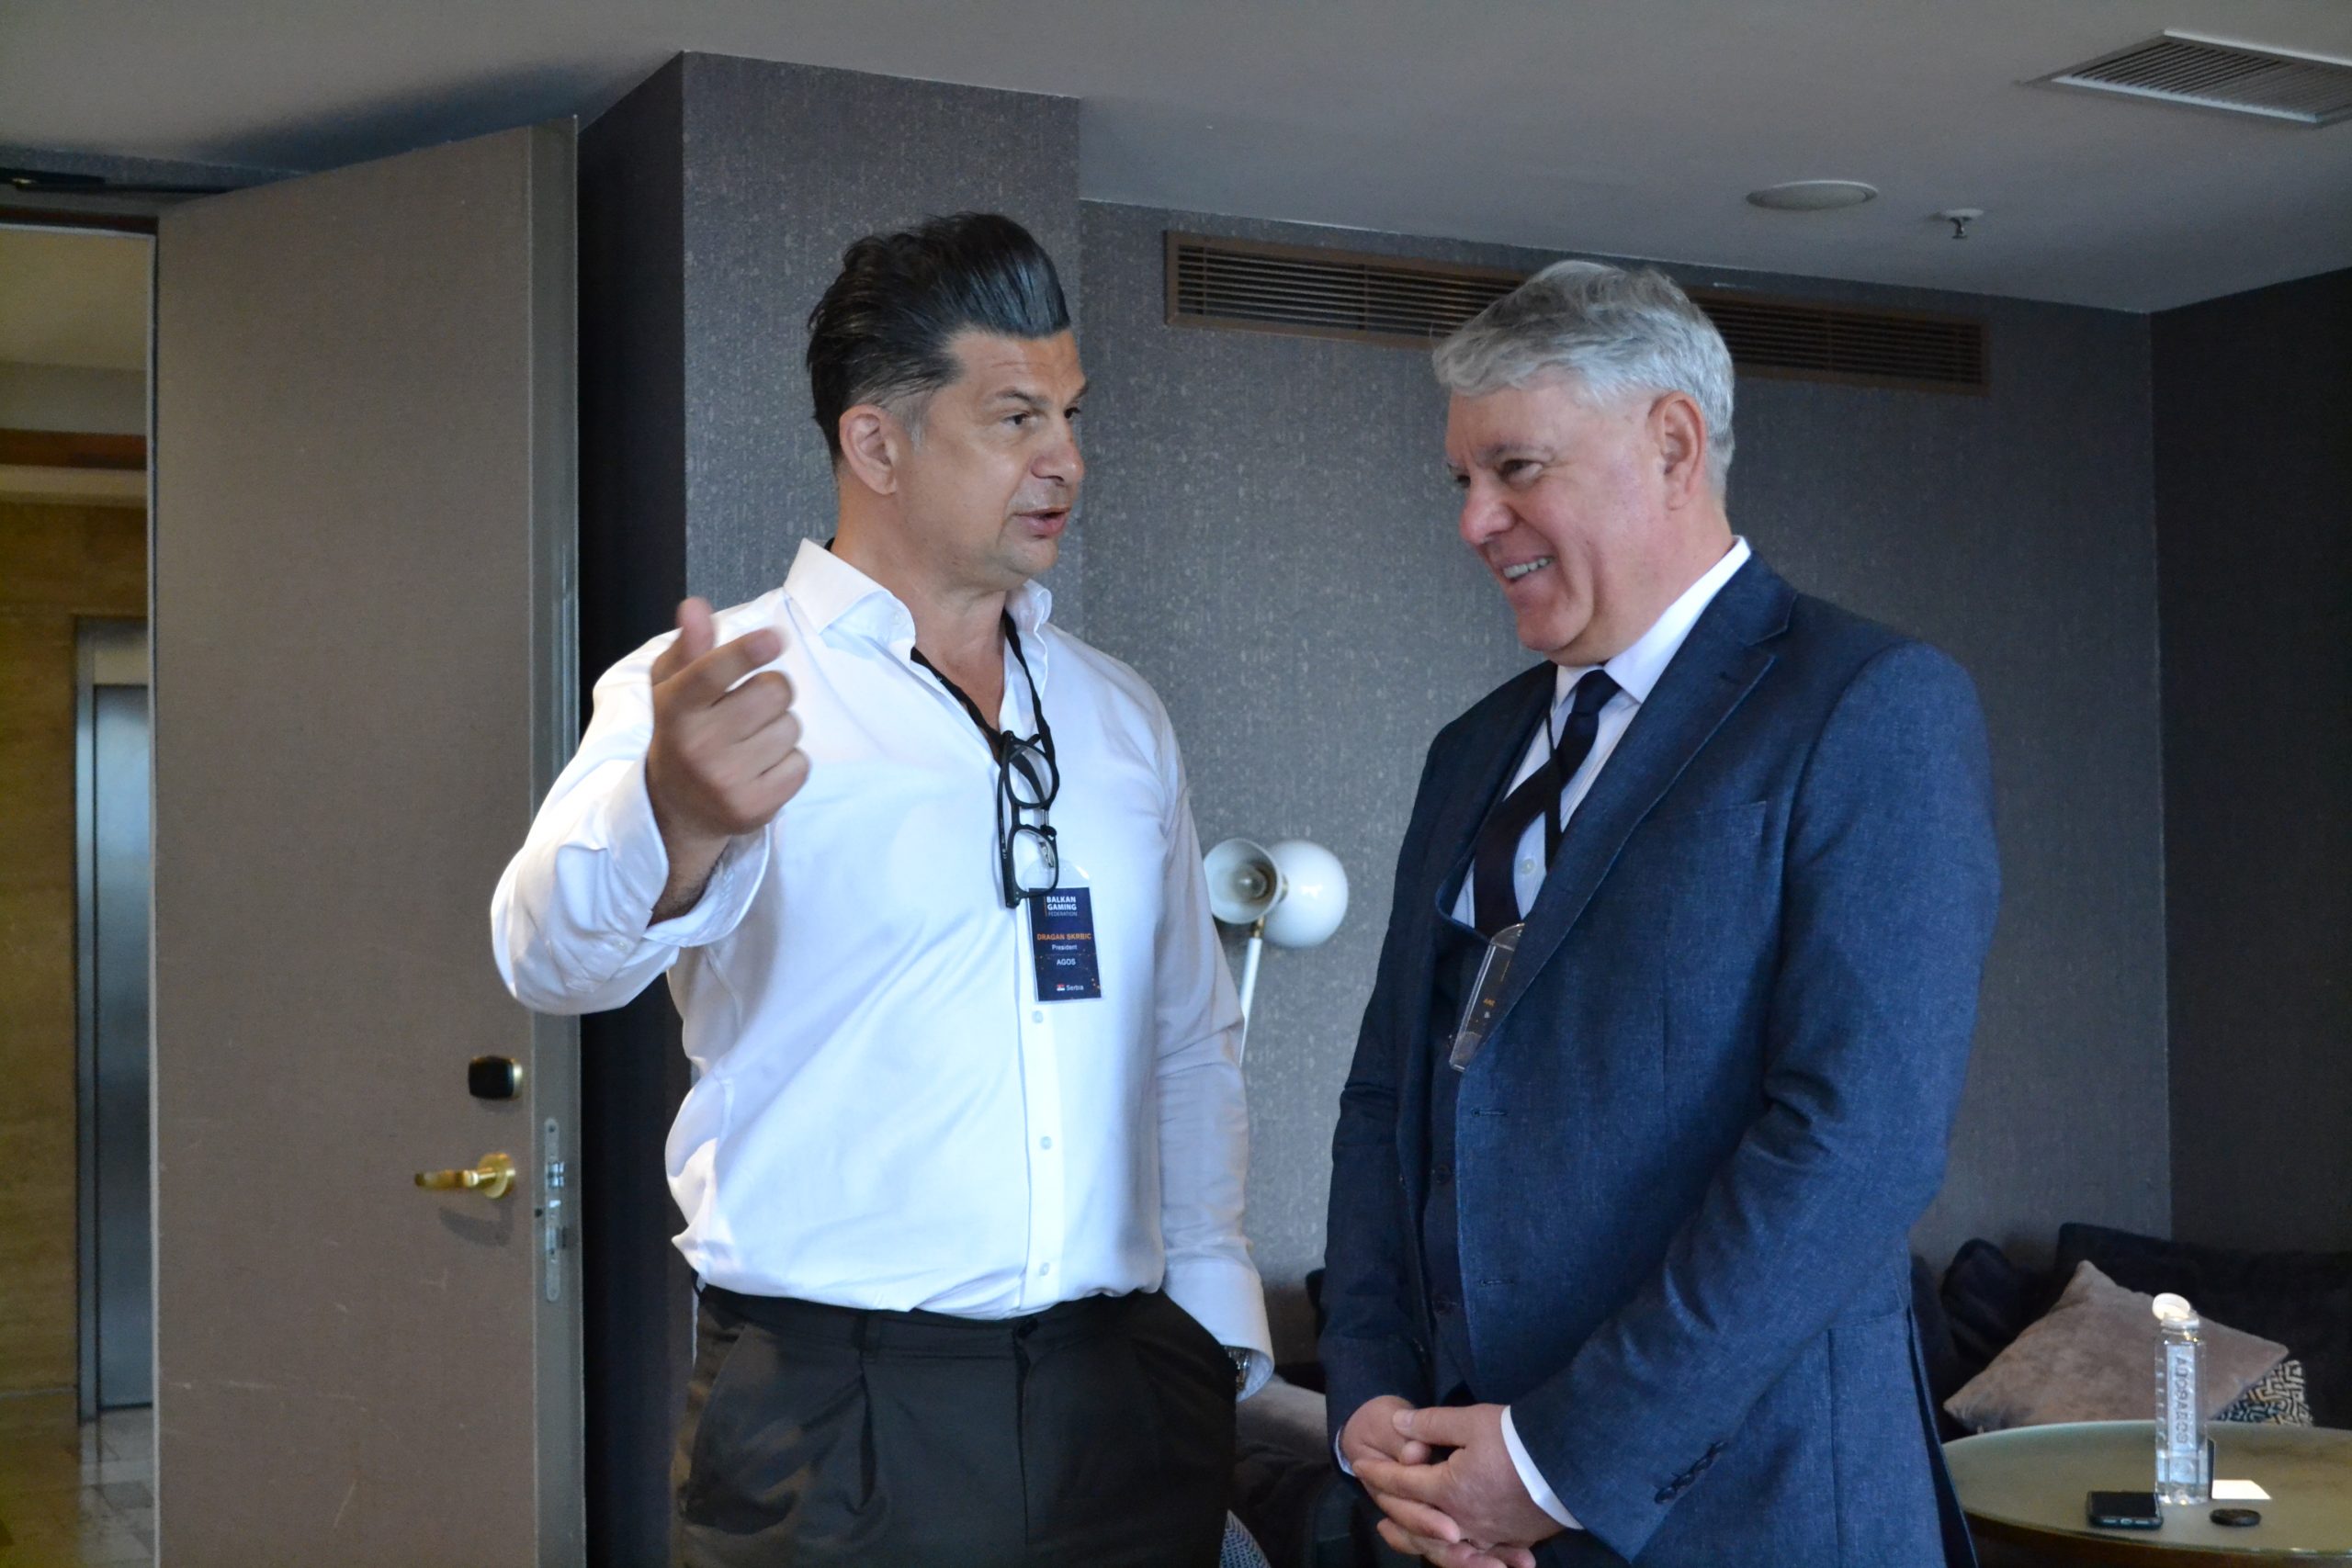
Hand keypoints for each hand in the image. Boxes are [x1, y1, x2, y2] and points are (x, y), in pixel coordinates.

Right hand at [643, 598, 806, 915]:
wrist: (677, 808)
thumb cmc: (682, 733)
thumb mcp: (673, 688)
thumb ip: (689, 646)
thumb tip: (695, 607)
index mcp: (675, 709)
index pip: (711, 674)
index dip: (745, 653)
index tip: (773, 639)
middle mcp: (697, 746)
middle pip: (774, 692)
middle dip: (771, 692)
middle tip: (748, 708)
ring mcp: (726, 781)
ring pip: (791, 728)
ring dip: (780, 728)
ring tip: (750, 743)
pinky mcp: (755, 808)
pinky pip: (801, 765)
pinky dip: (789, 763)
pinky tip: (761, 769)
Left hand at [1356, 1404, 1554, 1567]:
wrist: (1571, 1464)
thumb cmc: (1518, 1439)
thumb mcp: (1471, 1421)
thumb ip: (1431, 1424)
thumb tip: (1397, 1423)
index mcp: (1447, 1490)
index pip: (1402, 1482)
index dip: (1379, 1473)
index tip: (1360, 1466)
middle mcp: (1462, 1520)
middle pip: (1417, 1522)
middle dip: (1394, 1513)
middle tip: (1377, 1512)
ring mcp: (1488, 1535)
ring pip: (1445, 1547)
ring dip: (1421, 1542)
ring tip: (1404, 1537)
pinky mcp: (1512, 1540)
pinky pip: (1480, 1553)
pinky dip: (1463, 1555)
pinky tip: (1459, 1550)